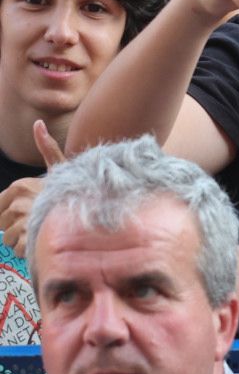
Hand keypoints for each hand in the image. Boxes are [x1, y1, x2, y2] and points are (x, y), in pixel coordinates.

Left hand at [0, 122, 64, 257]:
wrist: (95, 212)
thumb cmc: (77, 190)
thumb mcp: (61, 168)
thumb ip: (47, 147)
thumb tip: (37, 122)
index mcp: (20, 187)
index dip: (11, 214)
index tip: (29, 215)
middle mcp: (20, 203)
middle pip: (2, 225)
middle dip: (17, 228)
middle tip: (39, 224)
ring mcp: (24, 221)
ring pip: (10, 239)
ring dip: (25, 241)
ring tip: (46, 233)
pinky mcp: (31, 240)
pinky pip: (20, 250)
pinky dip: (31, 251)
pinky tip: (47, 242)